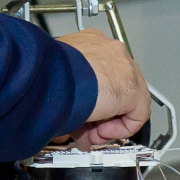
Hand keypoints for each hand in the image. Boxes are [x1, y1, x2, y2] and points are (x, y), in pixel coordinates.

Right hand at [59, 28, 148, 146]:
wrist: (50, 78)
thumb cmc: (43, 76)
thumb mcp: (57, 84)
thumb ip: (70, 99)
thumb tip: (70, 121)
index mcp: (88, 44)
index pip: (98, 75)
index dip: (90, 102)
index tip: (79, 115)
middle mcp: (108, 51)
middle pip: (111, 89)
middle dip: (98, 115)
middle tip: (83, 131)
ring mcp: (124, 67)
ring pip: (124, 101)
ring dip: (106, 123)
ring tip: (89, 135)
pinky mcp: (133, 88)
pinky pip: (136, 114)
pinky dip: (120, 128)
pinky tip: (100, 133)